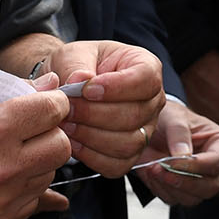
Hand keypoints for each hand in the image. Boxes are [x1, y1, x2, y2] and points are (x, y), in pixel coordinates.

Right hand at [0, 86, 71, 218]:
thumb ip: (7, 88)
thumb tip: (49, 83)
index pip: (52, 110)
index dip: (53, 101)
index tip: (46, 102)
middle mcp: (2, 167)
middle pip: (61, 145)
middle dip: (52, 131)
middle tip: (34, 127)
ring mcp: (2, 199)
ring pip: (50, 174)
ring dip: (40, 159)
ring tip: (14, 150)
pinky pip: (34, 200)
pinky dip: (28, 185)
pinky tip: (8, 174)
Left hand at [49, 40, 164, 177]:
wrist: (68, 84)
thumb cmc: (77, 65)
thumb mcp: (73, 53)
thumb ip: (77, 65)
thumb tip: (80, 80)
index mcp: (146, 67)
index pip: (146, 80)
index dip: (117, 87)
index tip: (87, 89)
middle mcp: (152, 100)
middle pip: (135, 115)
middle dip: (95, 114)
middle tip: (67, 108)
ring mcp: (144, 129)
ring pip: (128, 143)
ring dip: (91, 136)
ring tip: (67, 124)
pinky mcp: (130, 154)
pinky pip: (117, 165)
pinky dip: (91, 156)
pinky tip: (73, 141)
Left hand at [139, 100, 218, 206]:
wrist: (153, 128)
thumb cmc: (170, 118)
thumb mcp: (174, 116)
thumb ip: (179, 133)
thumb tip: (183, 154)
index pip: (217, 161)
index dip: (196, 165)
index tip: (172, 161)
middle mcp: (218, 168)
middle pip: (210, 187)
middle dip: (183, 181)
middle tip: (159, 169)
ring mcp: (203, 183)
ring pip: (192, 198)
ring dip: (169, 186)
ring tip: (152, 167)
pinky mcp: (185, 192)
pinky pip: (174, 200)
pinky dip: (160, 189)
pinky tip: (151, 172)